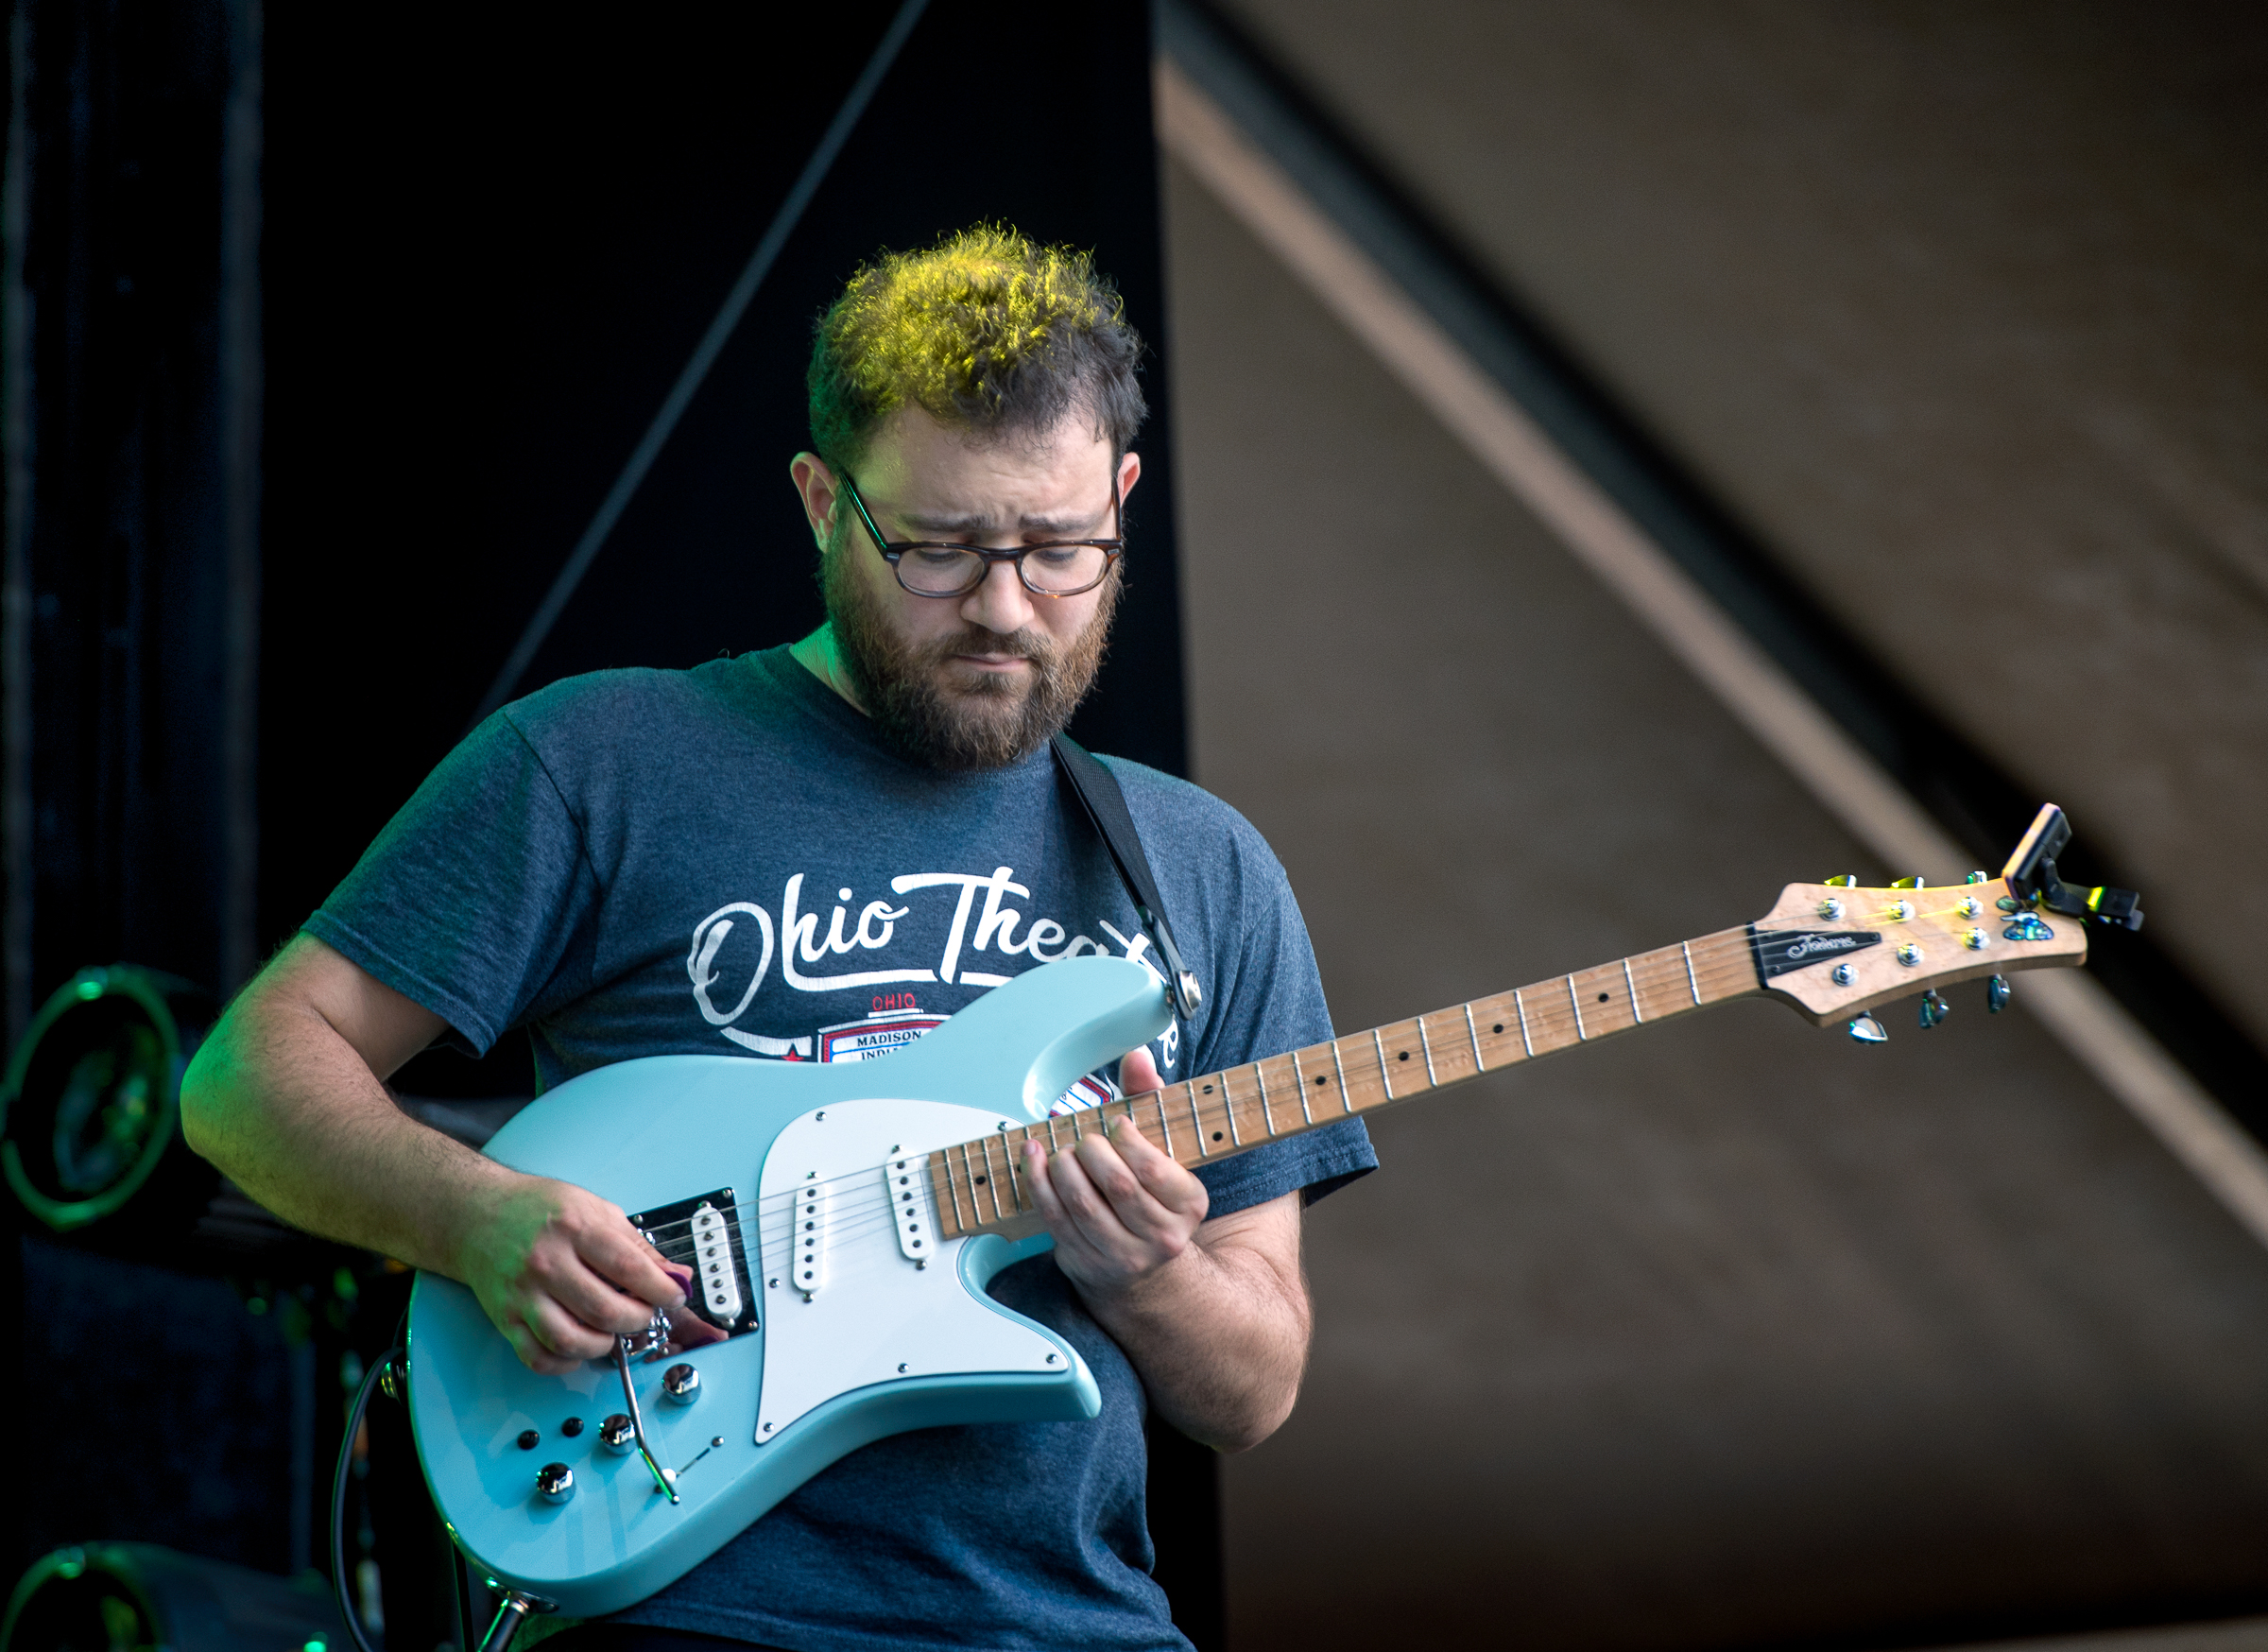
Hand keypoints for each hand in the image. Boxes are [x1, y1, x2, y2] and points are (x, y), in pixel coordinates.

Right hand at [457, 1174, 690, 1373]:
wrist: (476, 1214)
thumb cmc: (537, 1209)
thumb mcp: (595, 1209)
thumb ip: (637, 1244)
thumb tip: (676, 1275)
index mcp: (574, 1228)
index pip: (629, 1268)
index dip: (661, 1290)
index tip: (675, 1297)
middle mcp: (546, 1262)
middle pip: (604, 1310)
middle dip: (637, 1320)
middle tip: (644, 1314)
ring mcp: (523, 1293)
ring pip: (572, 1341)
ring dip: (603, 1345)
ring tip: (612, 1331)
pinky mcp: (505, 1318)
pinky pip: (538, 1357)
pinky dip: (566, 1362)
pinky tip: (579, 1347)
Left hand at [1022, 1046, 1210, 1300]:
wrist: (1140, 1256)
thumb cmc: (1148, 1187)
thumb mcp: (1161, 1143)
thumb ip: (1149, 1096)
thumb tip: (1136, 1056)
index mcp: (1189, 1204)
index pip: (1153, 1169)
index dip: (1127, 1141)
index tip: (1115, 1125)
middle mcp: (1163, 1236)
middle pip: (1118, 1186)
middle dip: (1092, 1153)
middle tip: (1085, 1140)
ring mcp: (1125, 1255)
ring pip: (1084, 1206)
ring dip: (1063, 1170)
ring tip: (1061, 1151)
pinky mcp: (1088, 1262)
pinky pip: (1056, 1220)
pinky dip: (1039, 1186)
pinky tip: (1034, 1161)